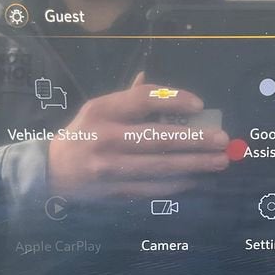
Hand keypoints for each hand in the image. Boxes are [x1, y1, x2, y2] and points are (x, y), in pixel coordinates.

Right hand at [48, 74, 228, 198]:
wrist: (53, 173)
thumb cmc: (83, 135)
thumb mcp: (97, 110)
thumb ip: (128, 98)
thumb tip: (154, 82)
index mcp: (101, 111)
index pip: (142, 100)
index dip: (173, 100)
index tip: (199, 105)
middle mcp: (105, 139)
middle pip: (157, 138)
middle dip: (194, 139)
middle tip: (221, 139)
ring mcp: (110, 169)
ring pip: (160, 167)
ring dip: (194, 165)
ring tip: (219, 161)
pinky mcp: (116, 192)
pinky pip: (154, 189)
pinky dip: (179, 184)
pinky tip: (198, 179)